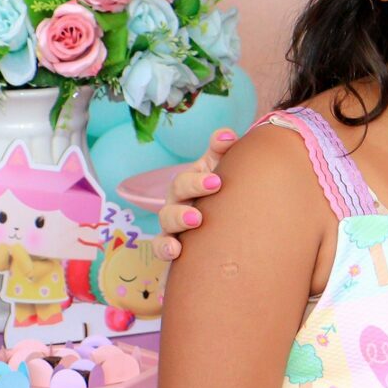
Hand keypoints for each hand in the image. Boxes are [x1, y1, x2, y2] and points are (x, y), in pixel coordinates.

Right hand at [151, 127, 237, 260]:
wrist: (225, 225)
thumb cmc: (222, 191)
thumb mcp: (222, 168)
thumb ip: (223, 150)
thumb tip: (226, 135)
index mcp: (192, 180)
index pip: (190, 174)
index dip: (200, 177)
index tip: (217, 181)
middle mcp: (179, 199)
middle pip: (177, 190)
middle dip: (193, 188)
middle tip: (214, 187)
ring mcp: (173, 222)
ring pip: (167, 218)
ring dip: (179, 218)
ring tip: (196, 220)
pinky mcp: (171, 245)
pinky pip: (160, 246)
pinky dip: (164, 248)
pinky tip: (175, 251)